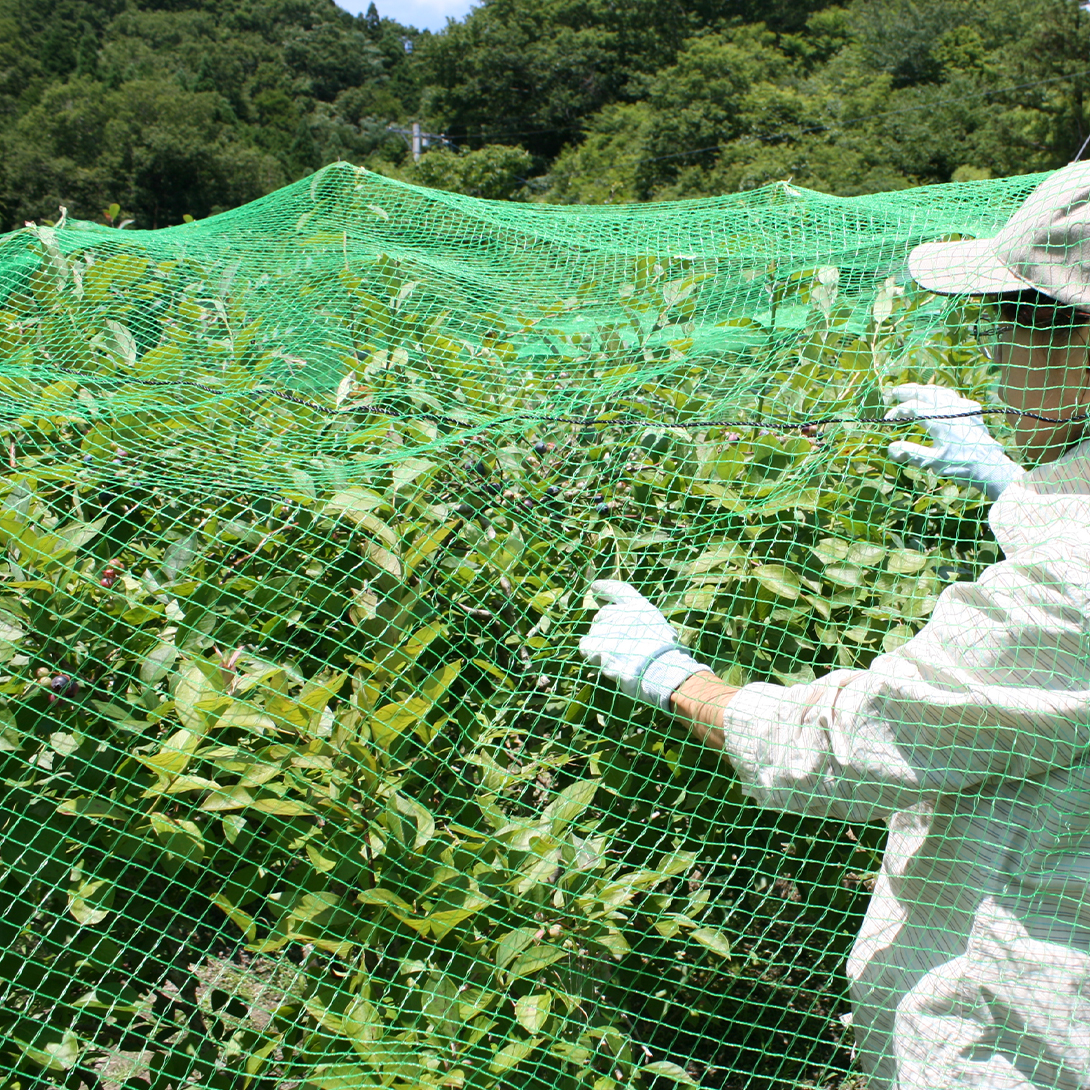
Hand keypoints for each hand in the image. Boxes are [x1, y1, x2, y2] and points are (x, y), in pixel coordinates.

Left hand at [578, 579, 709, 709]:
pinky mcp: (596, 643)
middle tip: (614, 643)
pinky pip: (586, 647)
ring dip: (600, 644)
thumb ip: (647, 626)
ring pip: (594, 633)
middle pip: (602, 614)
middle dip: (604, 626)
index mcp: (639, 606)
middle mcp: (621, 612)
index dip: (605, 587)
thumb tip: (640, 634)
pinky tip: (603, 662)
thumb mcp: (664, 630)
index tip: (594, 586)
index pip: (618, 590)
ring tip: (615, 658)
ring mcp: (606, 627)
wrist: (660, 669)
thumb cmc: (666, 654)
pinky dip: (591, 654)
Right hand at [884, 383, 1024, 499]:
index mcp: (940, 420)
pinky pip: (954, 397)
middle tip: (892, 392)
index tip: (887, 420)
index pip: (912, 408)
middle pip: (926, 392)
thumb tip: (890, 447)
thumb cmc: (961, 466)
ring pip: (941, 391)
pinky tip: (939, 400)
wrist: (992, 467)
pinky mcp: (973, 412)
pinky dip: (941, 395)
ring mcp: (964, 408)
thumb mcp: (932, 462)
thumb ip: (910, 453)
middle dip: (907, 391)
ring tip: (913, 391)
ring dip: (924, 390)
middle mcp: (951, 409)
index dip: (897, 411)